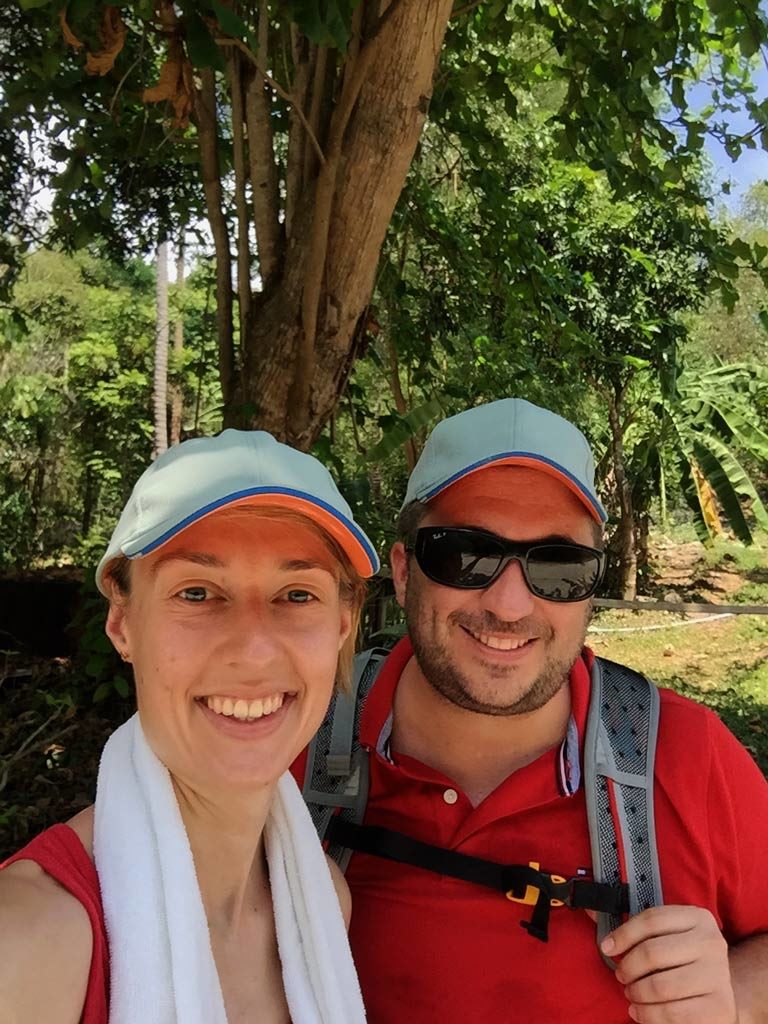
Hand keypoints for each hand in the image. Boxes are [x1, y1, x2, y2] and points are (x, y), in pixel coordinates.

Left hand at [601, 905, 736, 1023]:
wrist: (722, 992)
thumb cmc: (686, 960)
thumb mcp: (669, 936)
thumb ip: (635, 926)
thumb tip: (591, 912)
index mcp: (698, 918)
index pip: (651, 919)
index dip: (623, 934)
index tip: (607, 947)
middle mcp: (711, 943)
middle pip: (652, 952)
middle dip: (628, 968)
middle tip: (622, 976)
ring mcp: (718, 975)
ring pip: (660, 986)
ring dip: (636, 994)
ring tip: (632, 995)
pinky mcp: (719, 1007)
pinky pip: (672, 1013)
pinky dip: (649, 1015)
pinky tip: (641, 1011)